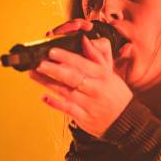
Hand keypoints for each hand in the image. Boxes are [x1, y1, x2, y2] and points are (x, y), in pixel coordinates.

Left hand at [29, 19, 132, 137]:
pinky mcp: (84, 118)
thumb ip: (95, 57)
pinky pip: (67, 109)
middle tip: (40, 63)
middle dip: (54, 69)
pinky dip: (54, 103)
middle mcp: (96, 89)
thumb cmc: (115, 95)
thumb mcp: (110, 74)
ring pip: (66, 92)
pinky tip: (44, 97)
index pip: (82, 64)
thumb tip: (84, 40)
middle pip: (72, 77)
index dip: (66, 57)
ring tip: (34, 75)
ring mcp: (89, 104)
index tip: (52, 51)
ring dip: (48, 83)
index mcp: (103, 76)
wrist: (126, 121)